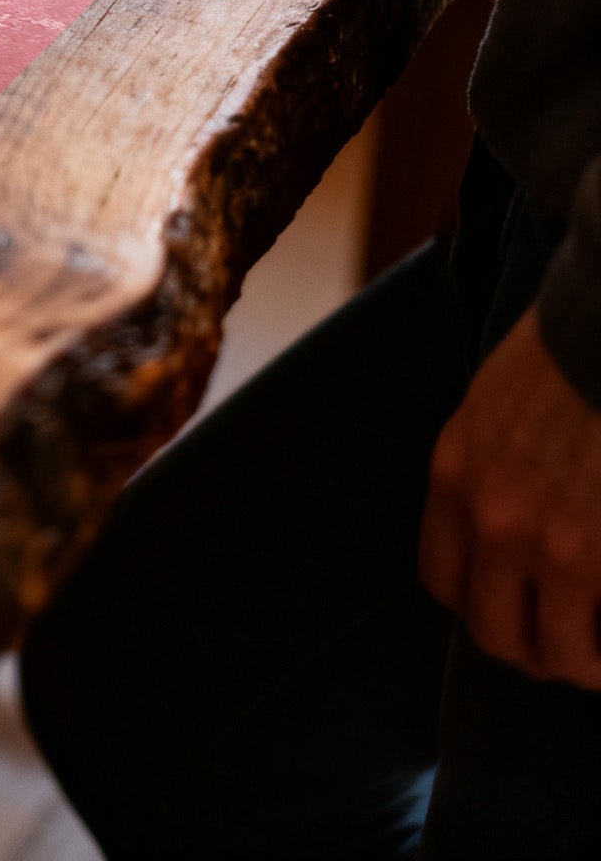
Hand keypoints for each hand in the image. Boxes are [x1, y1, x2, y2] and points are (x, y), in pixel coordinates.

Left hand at [419, 308, 600, 688]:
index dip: (479, 605)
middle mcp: (492, 520)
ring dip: (581, 664)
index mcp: (456, 477)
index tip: (512, 608)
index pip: (442, 580)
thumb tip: (500, 529)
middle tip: (566, 647)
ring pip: (557, 653)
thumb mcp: (490, 410)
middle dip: (531, 650)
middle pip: (493, 632)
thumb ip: (486, 472)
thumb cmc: (563, 359)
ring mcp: (554, 545)